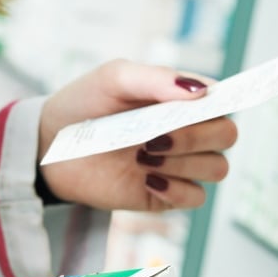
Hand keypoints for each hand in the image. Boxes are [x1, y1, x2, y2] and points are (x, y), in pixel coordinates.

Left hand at [38, 60, 237, 210]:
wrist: (50, 148)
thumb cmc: (84, 105)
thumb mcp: (114, 78)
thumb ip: (157, 78)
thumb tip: (202, 92)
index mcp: (182, 99)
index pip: (224, 101)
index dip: (225, 103)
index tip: (208, 107)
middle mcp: (188, 132)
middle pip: (227, 136)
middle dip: (195, 136)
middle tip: (152, 136)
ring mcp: (179, 165)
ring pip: (217, 168)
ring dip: (183, 162)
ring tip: (141, 156)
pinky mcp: (166, 194)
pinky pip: (196, 197)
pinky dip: (177, 189)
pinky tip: (146, 178)